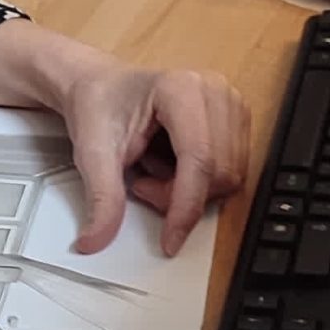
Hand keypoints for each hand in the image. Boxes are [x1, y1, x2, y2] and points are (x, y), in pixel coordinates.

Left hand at [58, 58, 251, 255]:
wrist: (102, 87)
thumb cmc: (100, 106)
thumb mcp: (92, 152)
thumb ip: (101, 198)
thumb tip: (95, 241)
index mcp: (181, 87)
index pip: (199, 158)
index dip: (185, 207)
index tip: (170, 240)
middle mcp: (215, 91)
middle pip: (218, 172)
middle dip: (179, 197)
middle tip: (141, 184)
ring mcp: (230, 104)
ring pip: (228, 177)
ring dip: (190, 192)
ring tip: (154, 171)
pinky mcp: (236, 120)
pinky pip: (231, 172)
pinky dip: (201, 183)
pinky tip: (173, 167)